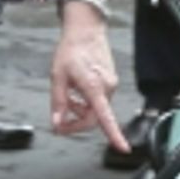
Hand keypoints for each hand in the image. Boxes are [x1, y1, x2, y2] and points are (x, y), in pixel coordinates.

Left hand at [50, 7, 125, 144]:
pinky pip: (99, 100)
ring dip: (80, 110)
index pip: (104, 117)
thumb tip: (57, 123)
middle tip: (60, 122)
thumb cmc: (71, 50)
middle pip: (95, 117)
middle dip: (77, 122)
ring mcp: (111, 84)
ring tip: (67, 98)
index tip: (122, 148)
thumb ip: (58, 103)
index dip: (114, 134)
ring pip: (96, 109)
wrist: (85, 31)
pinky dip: (86, 101)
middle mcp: (107, 87)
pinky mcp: (111, 81)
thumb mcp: (57, 77)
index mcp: (94, 87)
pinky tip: (77, 91)